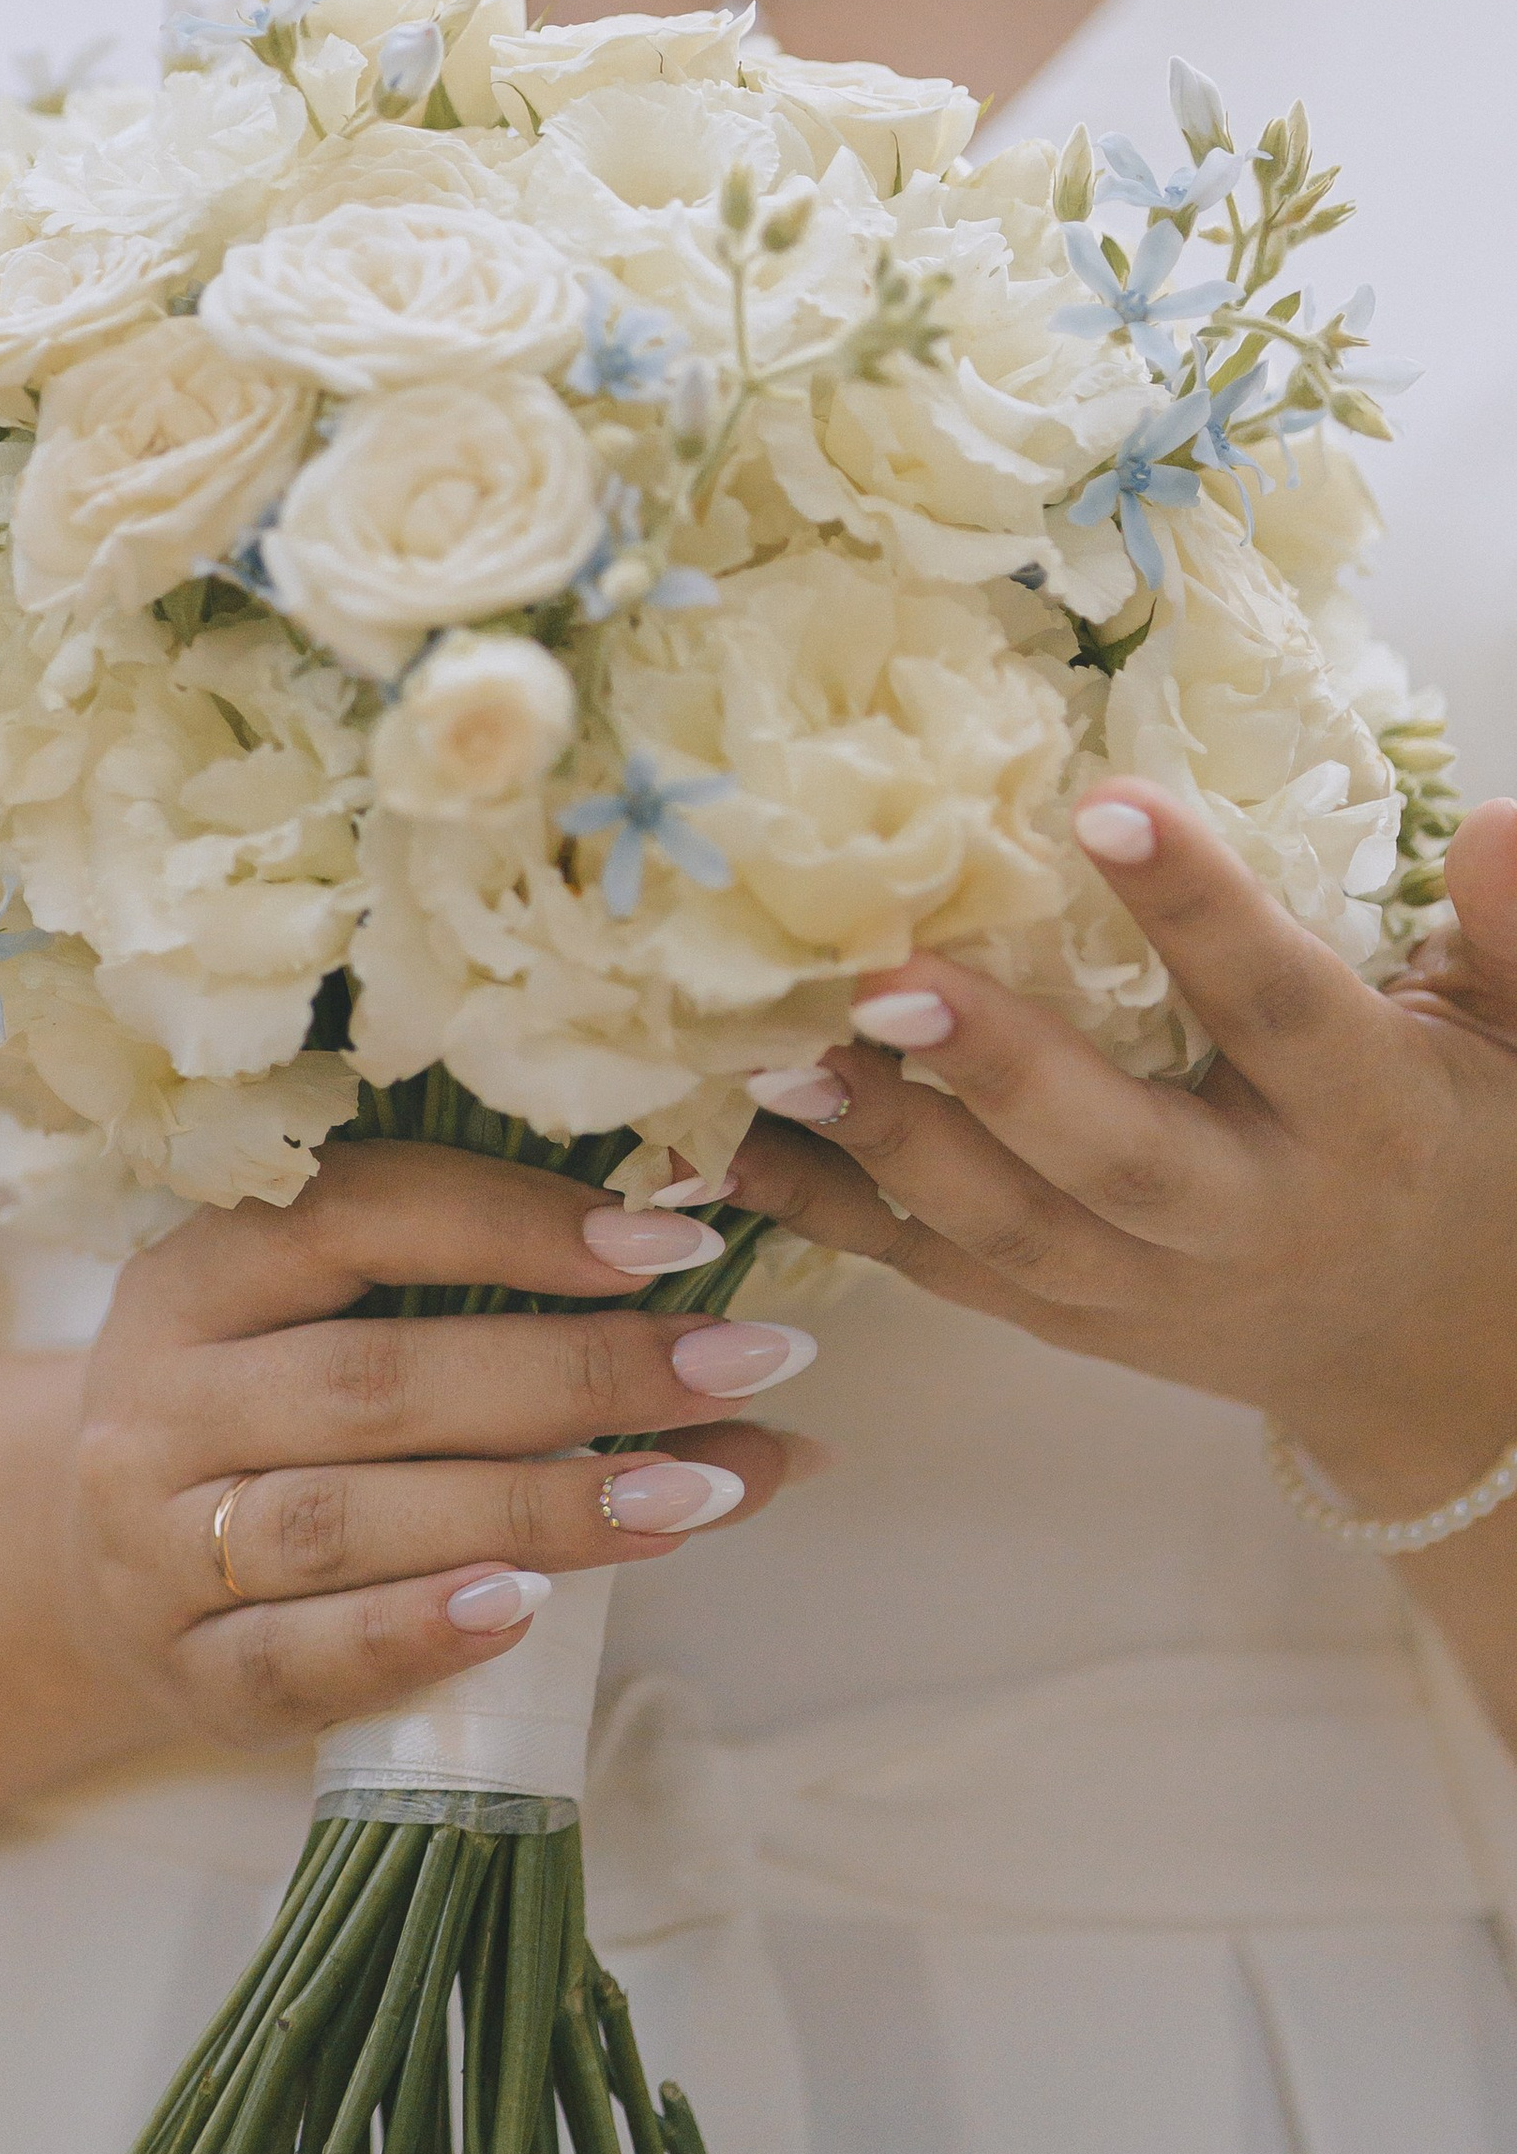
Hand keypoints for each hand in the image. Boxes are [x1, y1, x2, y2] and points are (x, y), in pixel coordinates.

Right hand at [67, 1140, 822, 1751]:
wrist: (99, 1564)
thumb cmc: (268, 1411)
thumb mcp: (319, 1317)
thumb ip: (484, 1299)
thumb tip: (734, 1320)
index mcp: (194, 1271)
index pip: (353, 1215)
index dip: (517, 1222)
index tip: (678, 1243)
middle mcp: (158, 1399)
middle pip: (375, 1381)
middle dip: (579, 1373)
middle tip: (743, 1367)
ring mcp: (155, 1545)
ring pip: (346, 1521)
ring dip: (537, 1510)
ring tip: (692, 1495)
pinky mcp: (183, 1672)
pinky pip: (301, 1657)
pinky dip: (419, 1633)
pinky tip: (533, 1610)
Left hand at [725, 779, 1516, 1517]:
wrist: (1424, 1353)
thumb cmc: (1459, 1141)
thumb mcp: (1513, 1038)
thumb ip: (1515, 934)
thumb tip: (1507, 820)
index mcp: (1365, 1120)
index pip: (1282, 1008)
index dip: (1199, 912)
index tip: (1104, 800)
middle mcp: (1247, 1214)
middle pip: (1116, 1156)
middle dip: (1001, 1071)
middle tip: (888, 974)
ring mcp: (1142, 1287)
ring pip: (1004, 1231)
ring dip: (881, 1143)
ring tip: (772, 1050)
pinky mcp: (1060, 1320)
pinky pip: (931, 1271)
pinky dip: (825, 1209)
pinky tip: (717, 1143)